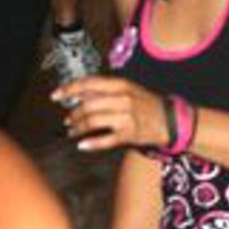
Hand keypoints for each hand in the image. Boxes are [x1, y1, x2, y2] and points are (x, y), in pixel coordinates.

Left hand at [53, 76, 169, 151]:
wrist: (172, 119)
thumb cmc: (147, 104)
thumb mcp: (128, 90)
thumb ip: (105, 91)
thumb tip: (80, 94)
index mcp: (121, 85)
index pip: (89, 84)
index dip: (69, 89)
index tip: (56, 95)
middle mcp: (123, 99)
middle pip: (88, 105)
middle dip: (73, 114)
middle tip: (67, 120)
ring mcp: (126, 117)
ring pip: (93, 121)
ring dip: (78, 128)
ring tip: (73, 131)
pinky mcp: (129, 134)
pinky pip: (105, 140)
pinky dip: (91, 143)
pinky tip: (83, 145)